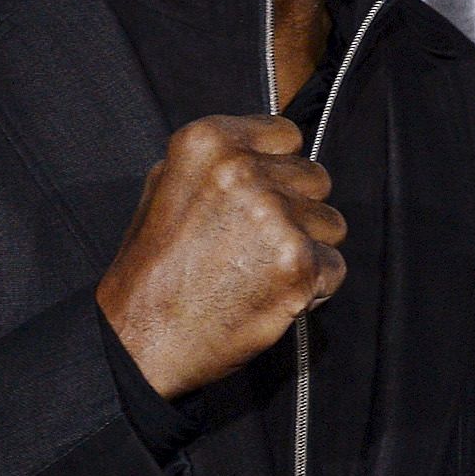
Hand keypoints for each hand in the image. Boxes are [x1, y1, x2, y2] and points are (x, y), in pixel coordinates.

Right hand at [97, 115, 345, 401]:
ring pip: (331, 223)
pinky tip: (269, 296)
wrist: (140, 340)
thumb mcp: (165, 188)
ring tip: (257, 271)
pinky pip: (334, 267)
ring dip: (307, 248)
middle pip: (316, 179)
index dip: (277, 170)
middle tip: (252, 244)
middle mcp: (243, 170)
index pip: (286, 135)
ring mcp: (274, 217)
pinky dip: (311, 287)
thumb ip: (219, 162)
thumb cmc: (153, 269)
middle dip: (295, 210)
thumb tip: (270, 150)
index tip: (256, 198)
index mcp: (209, 142)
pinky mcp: (297, 263)